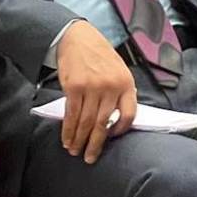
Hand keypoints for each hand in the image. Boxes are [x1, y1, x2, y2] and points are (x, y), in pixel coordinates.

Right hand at [53, 21, 137, 161]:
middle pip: (103, 123)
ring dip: (79, 140)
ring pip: (85, 122)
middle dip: (95, 144)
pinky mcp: (74, 88)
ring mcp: (92, 87)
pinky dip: (68, 130)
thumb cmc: (100, 56)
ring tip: (75, 151)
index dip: (120, 130)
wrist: (78, 38)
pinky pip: (71, 115)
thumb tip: (119, 118)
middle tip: (89, 158)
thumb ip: (121, 92)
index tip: (111, 138)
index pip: (129, 114)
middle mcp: (111, 87)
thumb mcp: (119, 70)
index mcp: (127, 83)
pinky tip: (66, 139)